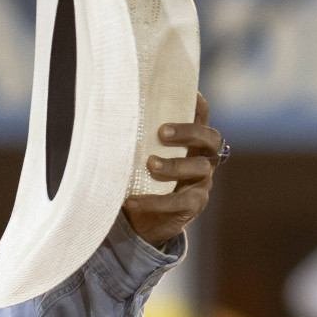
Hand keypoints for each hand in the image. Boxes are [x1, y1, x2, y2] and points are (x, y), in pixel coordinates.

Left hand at [123, 93, 223, 246]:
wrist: (143, 222)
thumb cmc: (142, 179)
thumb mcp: (140, 155)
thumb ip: (137, 137)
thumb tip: (106, 111)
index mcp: (193, 142)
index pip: (202, 118)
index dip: (199, 106)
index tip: (189, 94)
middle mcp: (204, 158)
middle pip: (210, 139)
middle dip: (189, 132)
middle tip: (163, 132)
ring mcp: (203, 182)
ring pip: (200, 168)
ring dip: (174, 165)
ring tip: (150, 164)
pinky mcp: (194, 205)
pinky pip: (180, 202)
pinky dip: (155, 201)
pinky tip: (132, 200)